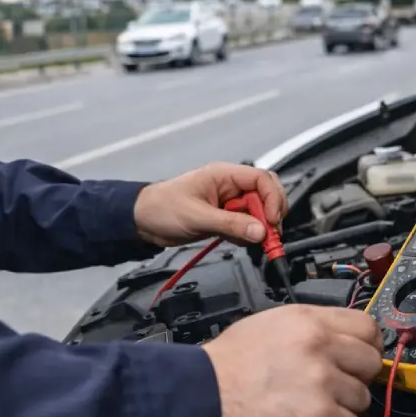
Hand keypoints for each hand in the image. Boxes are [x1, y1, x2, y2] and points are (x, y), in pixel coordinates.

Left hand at [134, 162, 287, 247]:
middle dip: (271, 215)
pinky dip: (247, 236)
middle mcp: (230, 187)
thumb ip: (231, 224)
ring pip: (258, 213)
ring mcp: (228, 203)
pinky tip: (237, 242)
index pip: (262, 179)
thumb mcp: (198, 216)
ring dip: (260, 228)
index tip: (272, 220)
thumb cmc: (162, 207)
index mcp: (224, 175)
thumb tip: (259, 231)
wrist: (142, 221)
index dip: (272, 199)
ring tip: (252, 241)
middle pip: (266, 195)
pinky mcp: (224, 219)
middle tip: (269, 234)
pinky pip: (246, 226)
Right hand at [201, 305, 383, 416]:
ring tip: (314, 408)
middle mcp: (319, 346)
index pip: (366, 326)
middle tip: (337, 387)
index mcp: (307, 320)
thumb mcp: (268, 325)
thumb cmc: (225, 366)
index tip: (361, 357)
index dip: (367, 345)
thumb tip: (338, 340)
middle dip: (357, 377)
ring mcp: (322, 382)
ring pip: (363, 398)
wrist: (199, 398)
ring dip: (344, 407)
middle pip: (371, 362)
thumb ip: (308, 329)